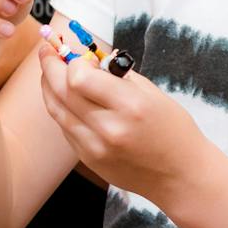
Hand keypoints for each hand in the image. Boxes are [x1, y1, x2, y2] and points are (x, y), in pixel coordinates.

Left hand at [38, 42, 203, 200]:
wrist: (180, 175)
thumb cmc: (172, 129)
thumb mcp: (152, 93)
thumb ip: (117, 75)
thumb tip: (86, 58)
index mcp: (130, 106)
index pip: (79, 78)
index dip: (72, 62)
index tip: (76, 54)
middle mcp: (109, 128)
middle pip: (61, 91)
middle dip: (50, 67)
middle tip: (47, 52)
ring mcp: (95, 147)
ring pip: (56, 110)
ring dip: (48, 87)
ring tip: (50, 72)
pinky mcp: (88, 159)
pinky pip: (65, 128)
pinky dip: (60, 109)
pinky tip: (64, 98)